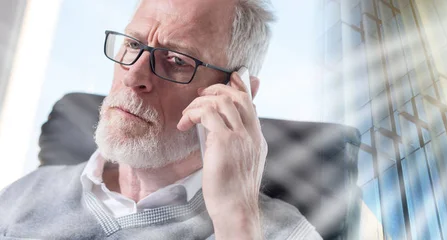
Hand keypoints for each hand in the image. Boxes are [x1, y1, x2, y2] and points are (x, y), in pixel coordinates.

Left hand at [177, 72, 266, 238]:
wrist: (236, 208)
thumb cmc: (234, 190)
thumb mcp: (242, 162)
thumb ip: (239, 143)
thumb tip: (227, 130)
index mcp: (257, 138)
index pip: (250, 103)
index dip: (241, 85)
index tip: (232, 76)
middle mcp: (252, 133)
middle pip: (237, 96)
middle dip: (217, 89)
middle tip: (200, 97)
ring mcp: (241, 136)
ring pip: (222, 100)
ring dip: (201, 102)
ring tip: (188, 114)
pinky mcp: (225, 141)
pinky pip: (208, 113)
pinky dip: (194, 113)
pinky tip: (185, 124)